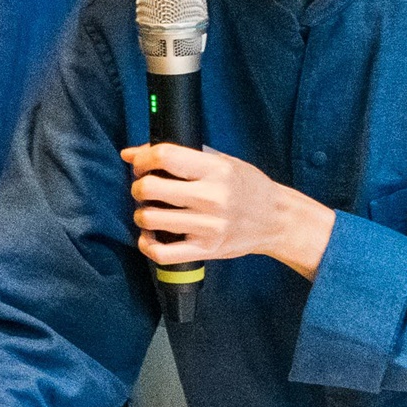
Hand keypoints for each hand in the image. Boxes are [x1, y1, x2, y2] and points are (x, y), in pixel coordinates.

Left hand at [123, 143, 337, 279]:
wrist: (277, 220)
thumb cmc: (246, 186)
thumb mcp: (221, 162)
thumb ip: (179, 155)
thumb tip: (129, 154)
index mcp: (216, 170)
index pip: (164, 156)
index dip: (142, 159)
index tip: (141, 165)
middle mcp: (212, 198)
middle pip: (149, 188)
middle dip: (138, 187)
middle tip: (145, 189)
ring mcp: (208, 226)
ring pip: (149, 219)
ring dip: (141, 214)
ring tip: (151, 211)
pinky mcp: (206, 250)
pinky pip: (161, 253)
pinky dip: (147, 244)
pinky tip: (151, 236)